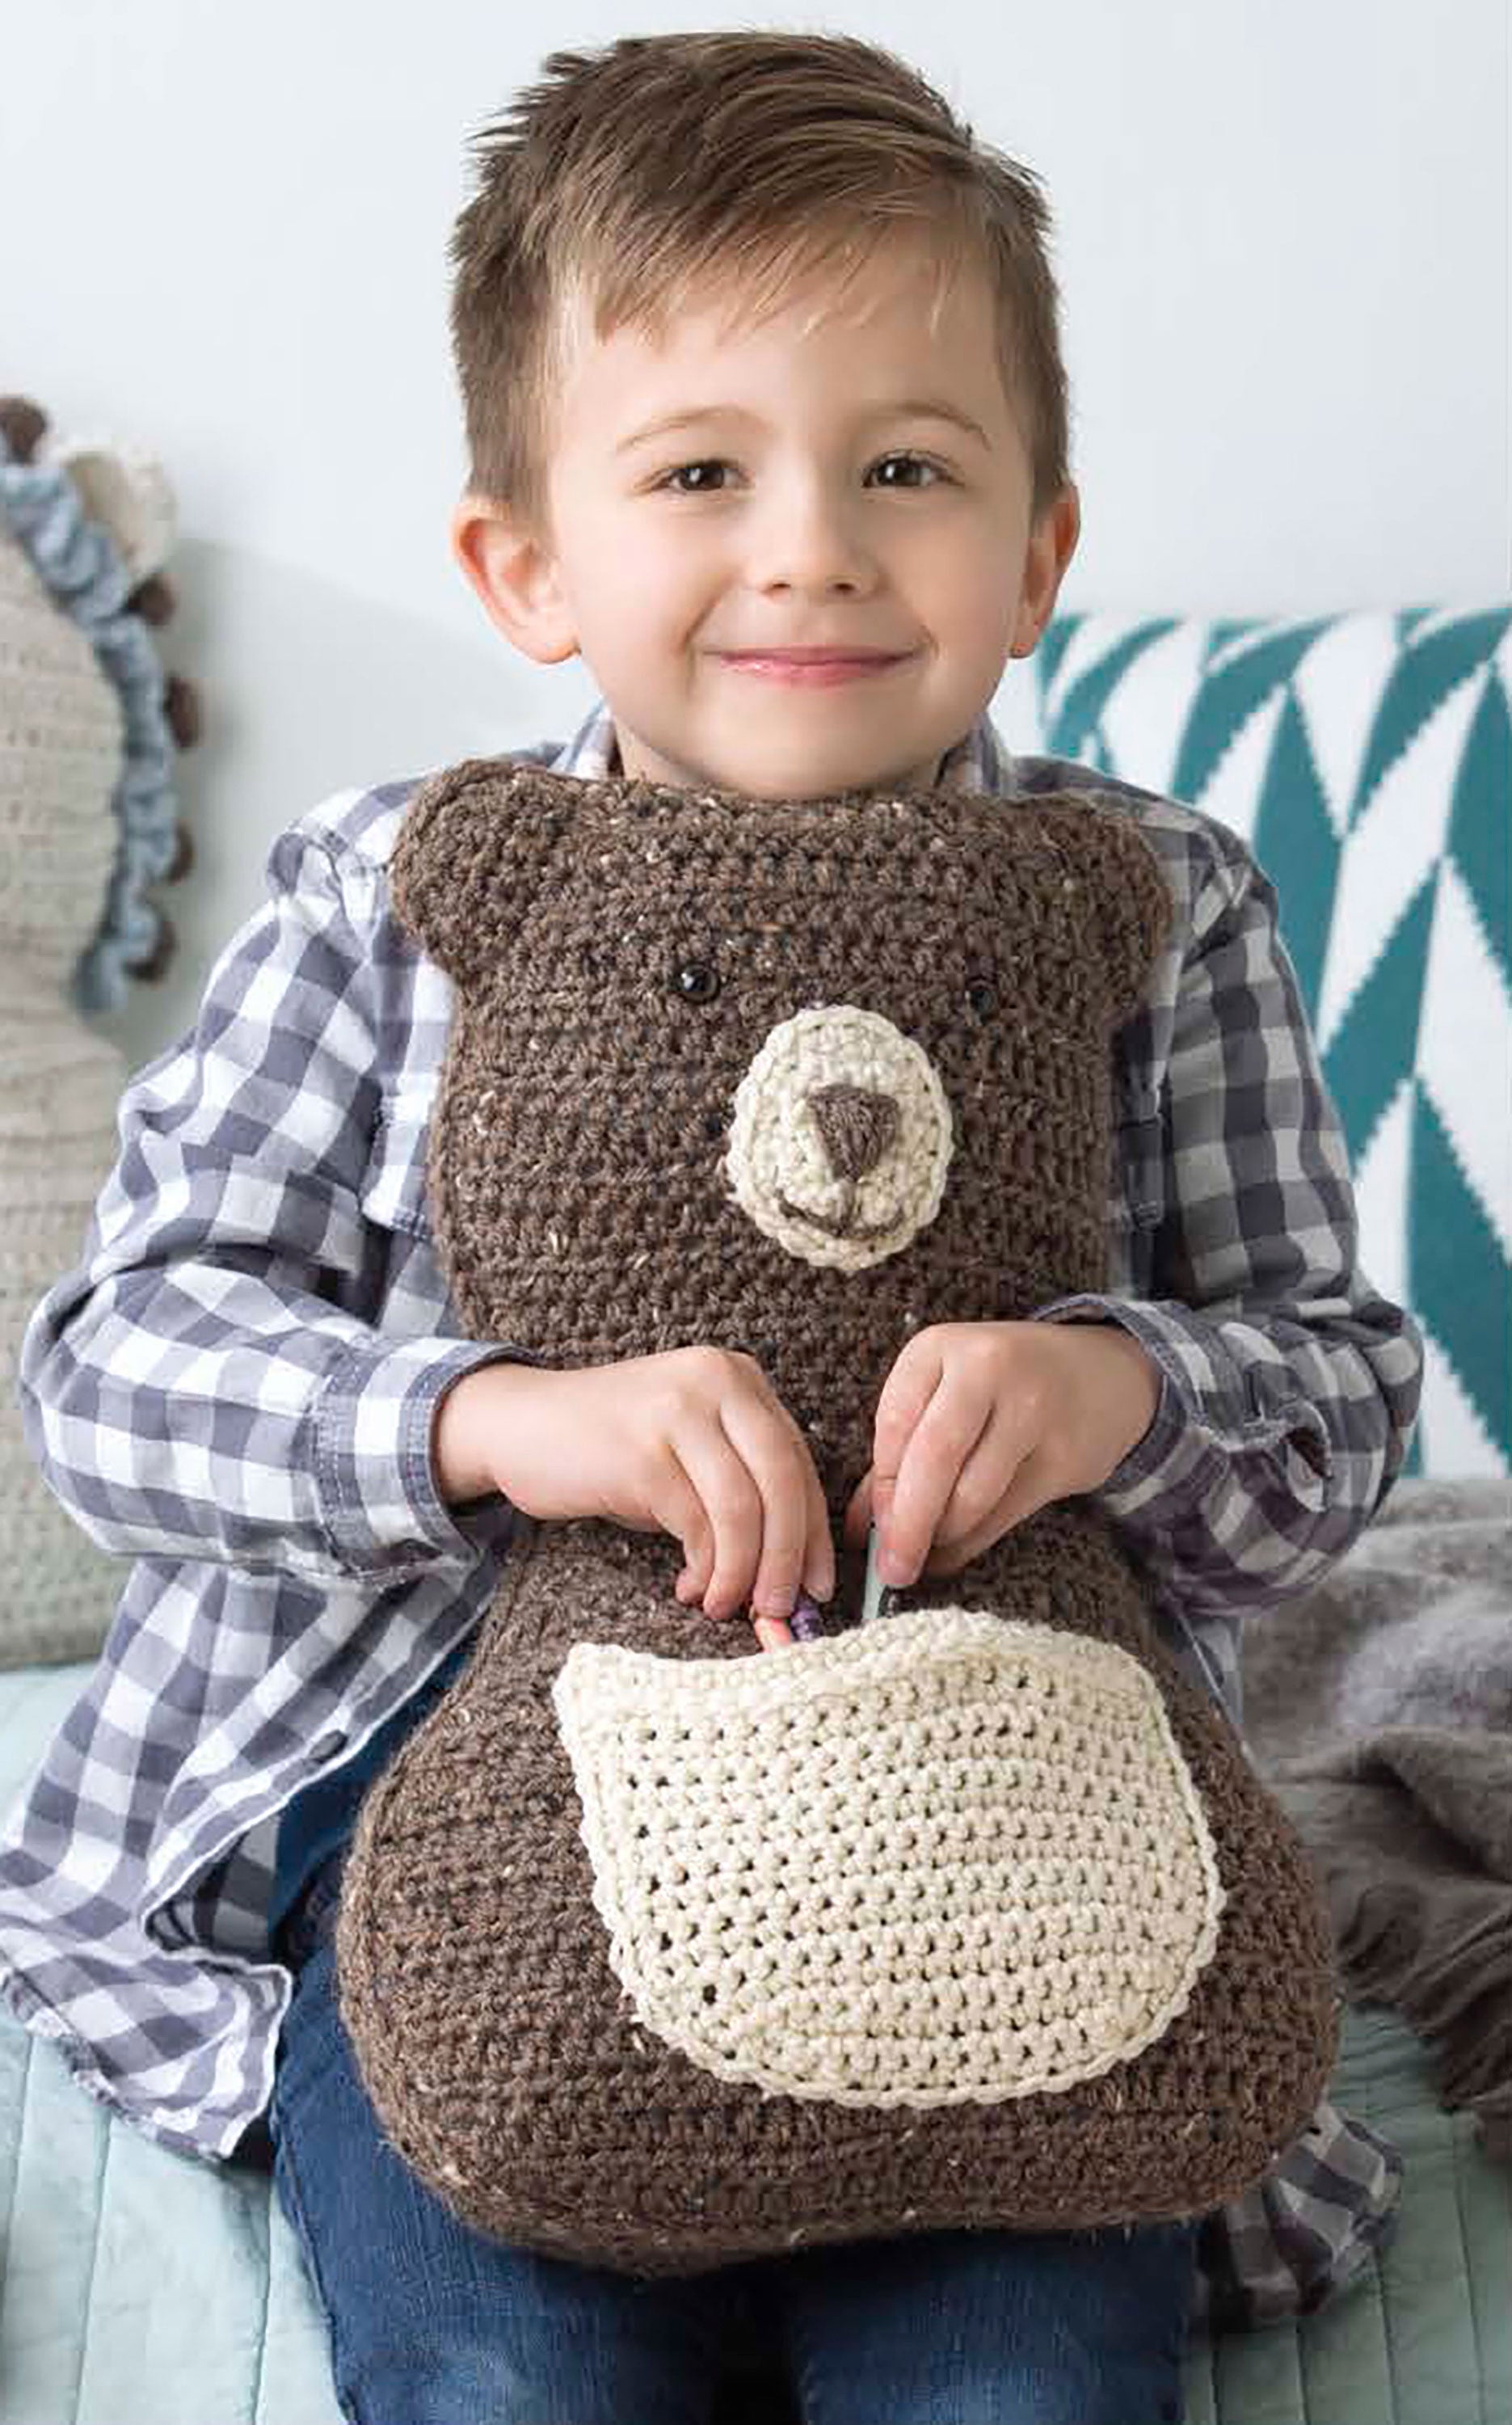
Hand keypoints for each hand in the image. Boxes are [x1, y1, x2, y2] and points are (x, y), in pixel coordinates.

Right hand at [433, 1348, 833, 1634]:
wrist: (519, 1425)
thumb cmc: (612, 1450)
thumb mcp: (689, 1453)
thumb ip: (740, 1492)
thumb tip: (790, 1577)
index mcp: (738, 1378)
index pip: (798, 1460)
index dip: (814, 1531)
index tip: (819, 1586)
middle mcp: (716, 1382)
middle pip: (783, 1481)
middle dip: (789, 1557)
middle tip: (779, 1609)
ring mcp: (678, 1412)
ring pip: (743, 1509)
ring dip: (743, 1572)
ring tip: (728, 1606)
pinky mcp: (643, 1451)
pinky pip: (697, 1525)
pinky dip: (704, 1568)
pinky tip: (691, 1587)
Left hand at [841, 1320, 1159, 1585]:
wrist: (1100, 1375)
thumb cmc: (999, 1389)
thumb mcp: (943, 1395)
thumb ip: (897, 1455)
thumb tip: (860, 1532)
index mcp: (939, 1347)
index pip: (894, 1425)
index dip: (881, 1488)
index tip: (869, 1534)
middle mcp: (987, 1368)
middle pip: (933, 1459)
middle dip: (907, 1525)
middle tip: (891, 1571)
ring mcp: (1033, 1409)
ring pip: (971, 1494)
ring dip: (942, 1537)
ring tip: (927, 1555)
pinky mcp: (1065, 1454)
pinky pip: (1005, 1514)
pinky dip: (971, 1544)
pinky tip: (953, 1553)